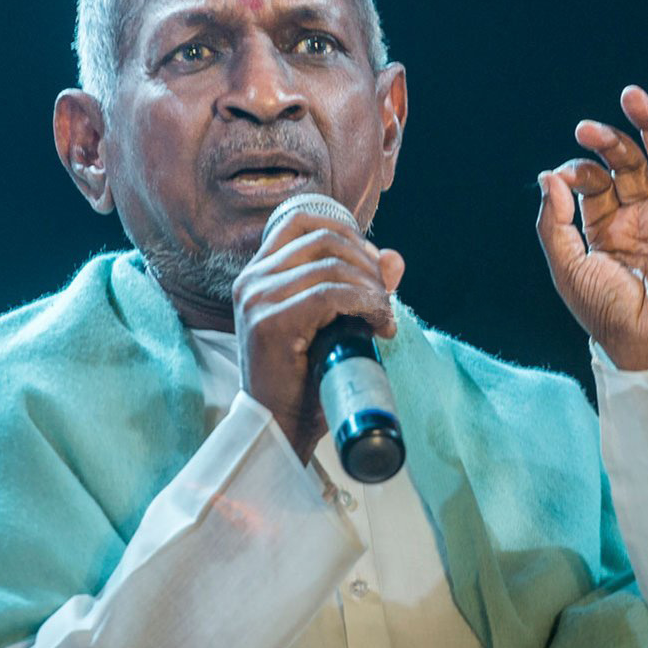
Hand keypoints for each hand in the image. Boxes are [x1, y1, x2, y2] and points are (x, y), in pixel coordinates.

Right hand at [233, 212, 405, 463]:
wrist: (280, 427)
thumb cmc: (305, 379)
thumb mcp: (334, 324)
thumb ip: (360, 287)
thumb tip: (395, 259)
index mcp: (258, 274)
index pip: (302, 221)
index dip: (347, 233)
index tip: (372, 267)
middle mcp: (251, 280)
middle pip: (323, 238)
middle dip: (367, 264)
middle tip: (386, 299)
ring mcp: (257, 299)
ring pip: (331, 265)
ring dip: (371, 289)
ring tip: (385, 319)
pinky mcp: (269, 322)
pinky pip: (329, 294)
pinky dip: (364, 304)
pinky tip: (378, 324)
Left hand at [535, 85, 647, 370]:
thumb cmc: (605, 310)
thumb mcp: (567, 265)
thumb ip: (554, 221)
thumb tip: (548, 176)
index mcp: (607, 226)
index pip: (596, 181)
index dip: (581, 169)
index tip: (568, 176)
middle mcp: (641, 215)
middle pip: (629, 162)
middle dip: (611, 139)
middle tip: (586, 127)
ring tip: (634, 99)